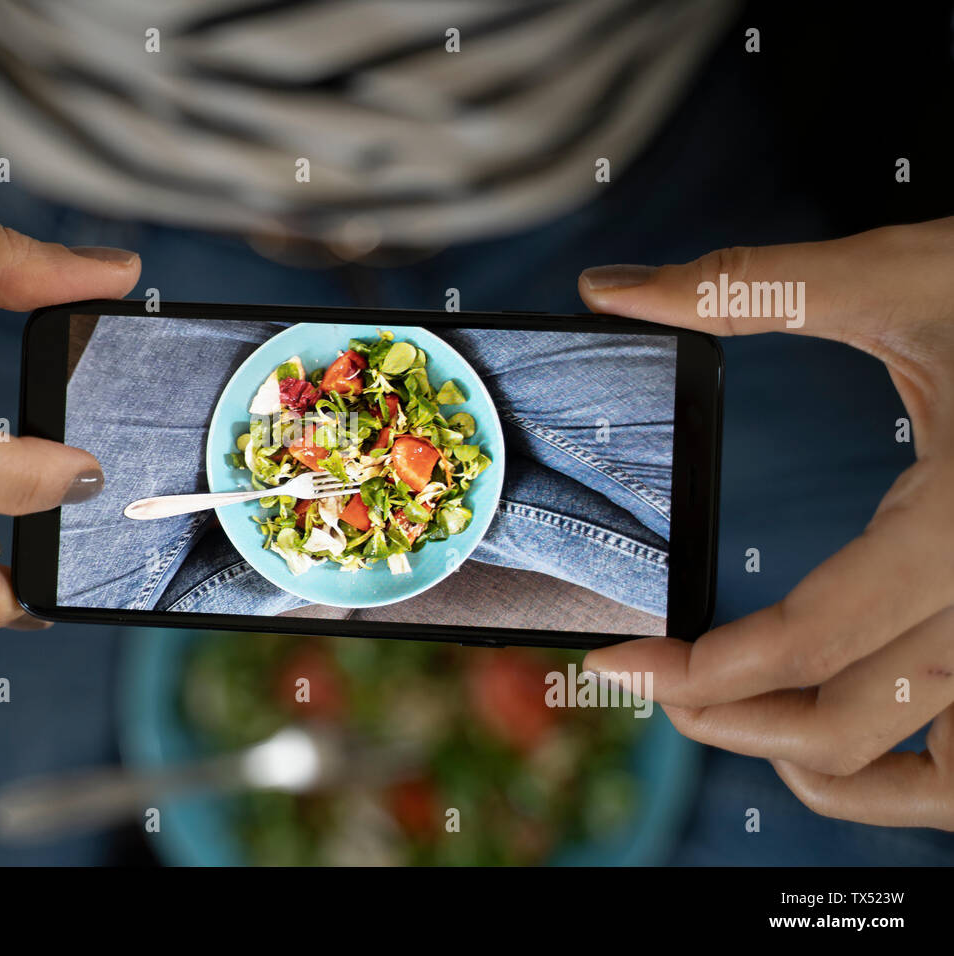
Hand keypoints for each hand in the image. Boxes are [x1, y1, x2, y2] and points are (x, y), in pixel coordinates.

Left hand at [578, 217, 953, 828]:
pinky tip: (843, 728)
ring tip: (731, 718)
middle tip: (652, 685)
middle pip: (854, 726)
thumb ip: (748, 288)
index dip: (702, 668)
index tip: (623, 659)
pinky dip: (905, 777)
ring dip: (819, 763)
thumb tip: (609, 290)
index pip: (816, 634)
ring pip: (929, 780)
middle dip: (732, 721)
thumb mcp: (901, 276)